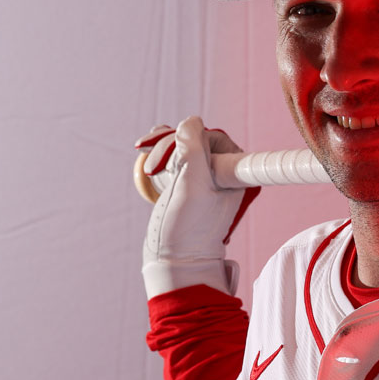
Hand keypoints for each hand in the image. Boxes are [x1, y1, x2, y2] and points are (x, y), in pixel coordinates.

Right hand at [136, 116, 260, 299]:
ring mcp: (203, 173)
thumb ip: (194, 151)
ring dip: (160, 148)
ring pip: (181, 142)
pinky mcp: (185, 178)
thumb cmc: (188, 229)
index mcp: (235, 171)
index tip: (171, 164)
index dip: (190, 141)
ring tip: (150, 170)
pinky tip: (144, 152)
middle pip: (194, 137)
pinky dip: (157, 149)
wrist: (174, 258)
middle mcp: (223, 170)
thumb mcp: (192, 187)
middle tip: (154, 170)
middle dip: (169, 147)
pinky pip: (172, 151)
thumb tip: (192, 121)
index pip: (213, 136)